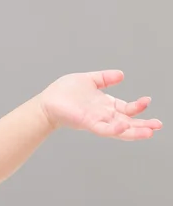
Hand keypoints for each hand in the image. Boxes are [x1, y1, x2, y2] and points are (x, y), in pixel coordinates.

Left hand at [38, 70, 161, 139]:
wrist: (47, 101)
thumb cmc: (64, 92)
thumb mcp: (89, 79)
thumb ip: (105, 78)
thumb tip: (122, 74)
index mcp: (105, 105)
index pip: (126, 108)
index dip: (138, 106)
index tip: (147, 100)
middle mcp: (104, 115)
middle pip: (128, 122)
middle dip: (143, 124)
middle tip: (158, 125)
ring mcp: (97, 120)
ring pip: (119, 129)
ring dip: (135, 131)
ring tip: (150, 131)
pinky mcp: (87, 123)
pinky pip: (104, 129)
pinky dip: (115, 129)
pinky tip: (124, 126)